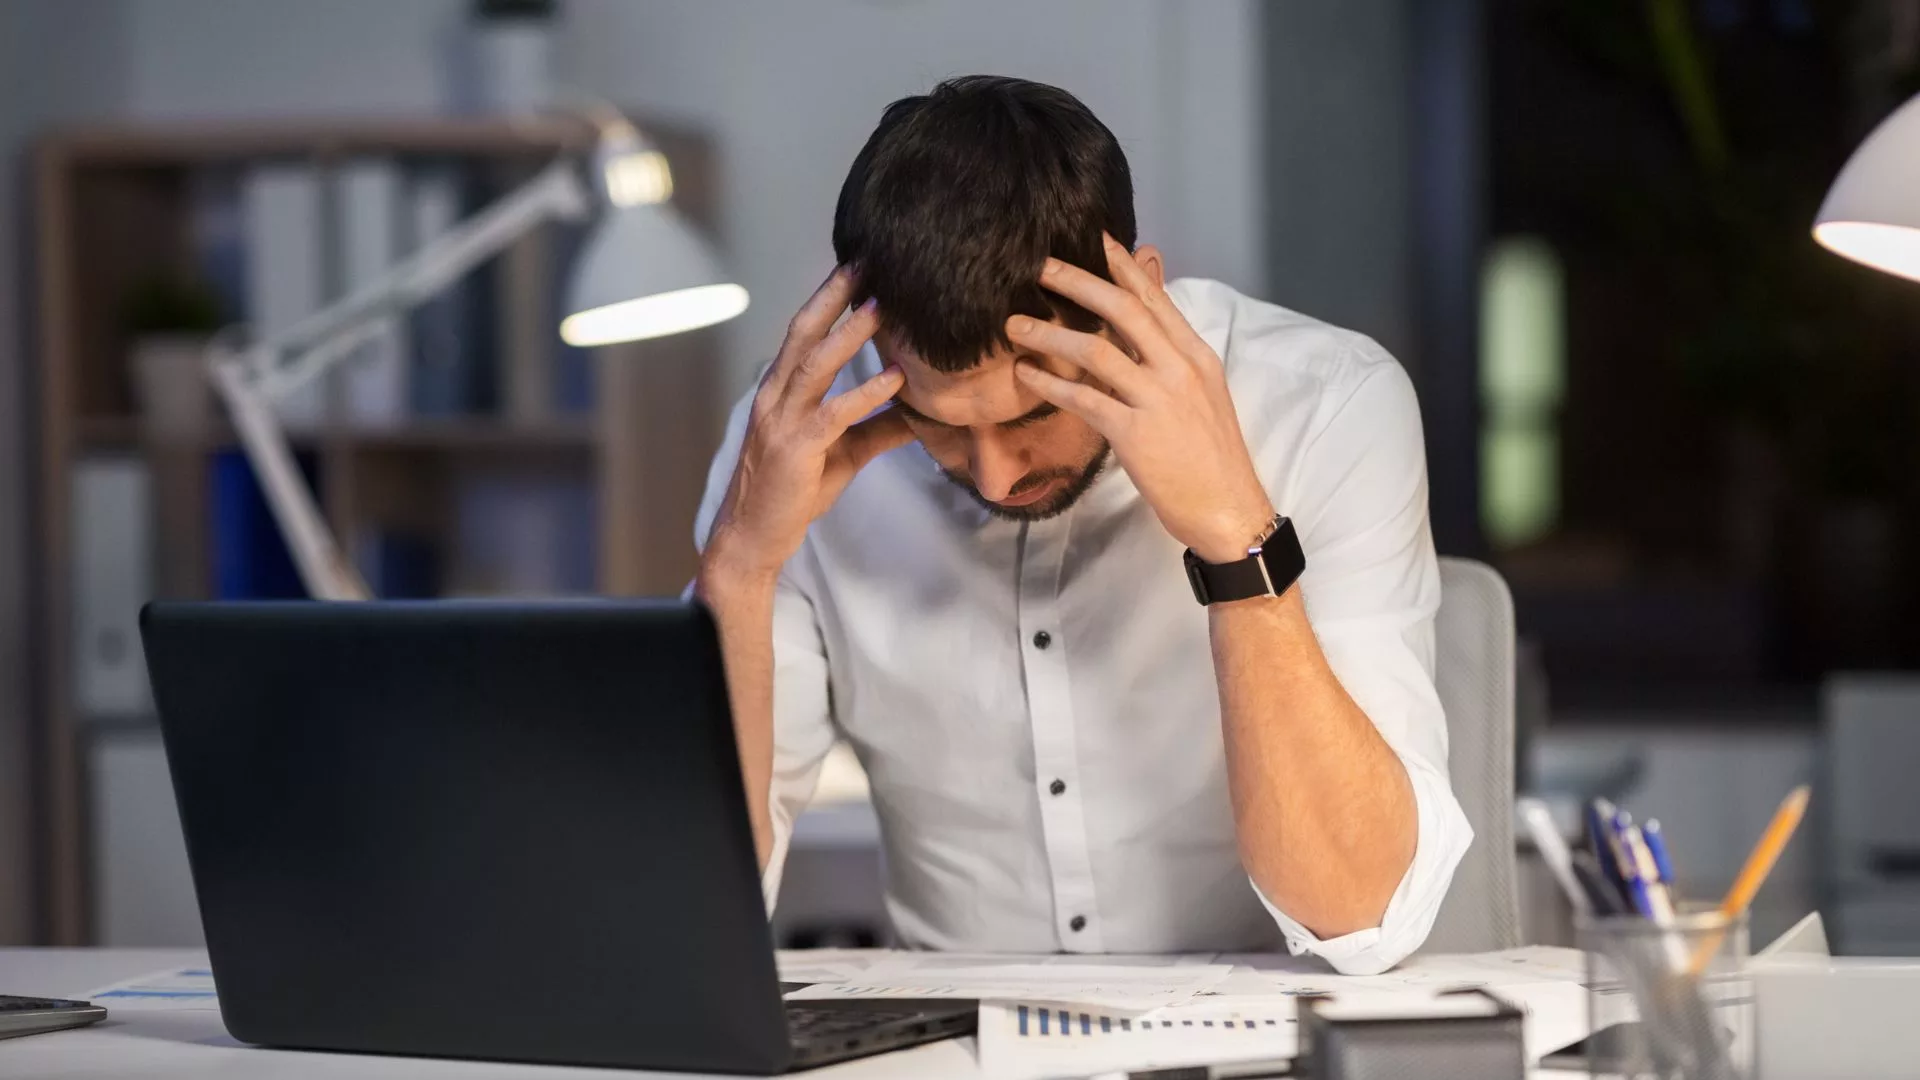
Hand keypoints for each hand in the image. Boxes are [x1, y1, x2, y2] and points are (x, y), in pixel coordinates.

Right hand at [702, 268, 912, 583]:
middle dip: (834, 295)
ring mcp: (782, 421)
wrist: (753, 536)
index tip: (858, 267)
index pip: (804, 332)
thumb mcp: (844, 454)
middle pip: (804, 333)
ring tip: (883, 305)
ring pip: (816, 365)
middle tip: (866, 261)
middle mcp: (776, 396)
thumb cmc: (793, 491)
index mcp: (781, 390)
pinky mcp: (796, 449)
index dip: (829, 298)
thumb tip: (922, 413)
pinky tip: (895, 377)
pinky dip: (866, 393)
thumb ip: (878, 429)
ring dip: (850, 333)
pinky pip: (834, 414)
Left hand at [1008, 235, 1273, 563]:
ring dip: (1051, 334)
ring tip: (1014, 326)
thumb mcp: (1201, 393)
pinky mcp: (1136, 434)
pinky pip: (1084, 399)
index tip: (1092, 238)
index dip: (1122, 265)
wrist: (1228, 509)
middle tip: (1040, 266)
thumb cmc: (1211, 456)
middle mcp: (1179, 369)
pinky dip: (1050, 384)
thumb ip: (1171, 354)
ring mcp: (1158, 400)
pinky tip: (1025, 375)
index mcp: (1196, 356)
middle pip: (1124, 310)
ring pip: (1097, 351)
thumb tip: (1147, 324)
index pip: (1154, 298)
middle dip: (1079, 282)